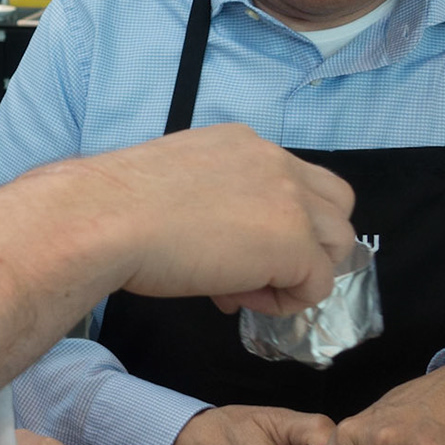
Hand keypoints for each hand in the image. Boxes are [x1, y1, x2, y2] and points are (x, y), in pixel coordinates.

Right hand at [83, 123, 356, 313]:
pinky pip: (318, 284)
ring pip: (339, 242)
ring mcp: (291, 200)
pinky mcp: (294, 243)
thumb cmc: (117, 207)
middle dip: (309, 241)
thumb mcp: (175, 186)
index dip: (276, 220)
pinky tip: (241, 300)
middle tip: (259, 270)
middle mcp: (276, 161)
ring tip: (249, 290)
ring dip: (302, 271)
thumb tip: (223, 251)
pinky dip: (287, 301)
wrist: (105, 218)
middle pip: (335, 204)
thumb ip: (214, 205)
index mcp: (244, 143)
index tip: (230, 246)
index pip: (294, 180)